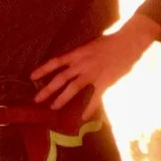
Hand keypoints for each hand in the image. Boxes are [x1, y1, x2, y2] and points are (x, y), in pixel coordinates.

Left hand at [32, 16, 160, 111]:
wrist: (129, 42)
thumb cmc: (110, 42)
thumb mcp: (90, 46)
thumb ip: (79, 56)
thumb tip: (69, 65)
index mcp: (77, 54)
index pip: (56, 61)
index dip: (43, 69)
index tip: (31, 76)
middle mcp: (82, 64)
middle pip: (61, 78)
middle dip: (47, 89)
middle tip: (36, 99)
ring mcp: (93, 73)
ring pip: (73, 88)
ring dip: (62, 99)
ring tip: (53, 107)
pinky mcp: (105, 81)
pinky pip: (95, 97)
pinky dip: (89, 108)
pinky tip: (83, 117)